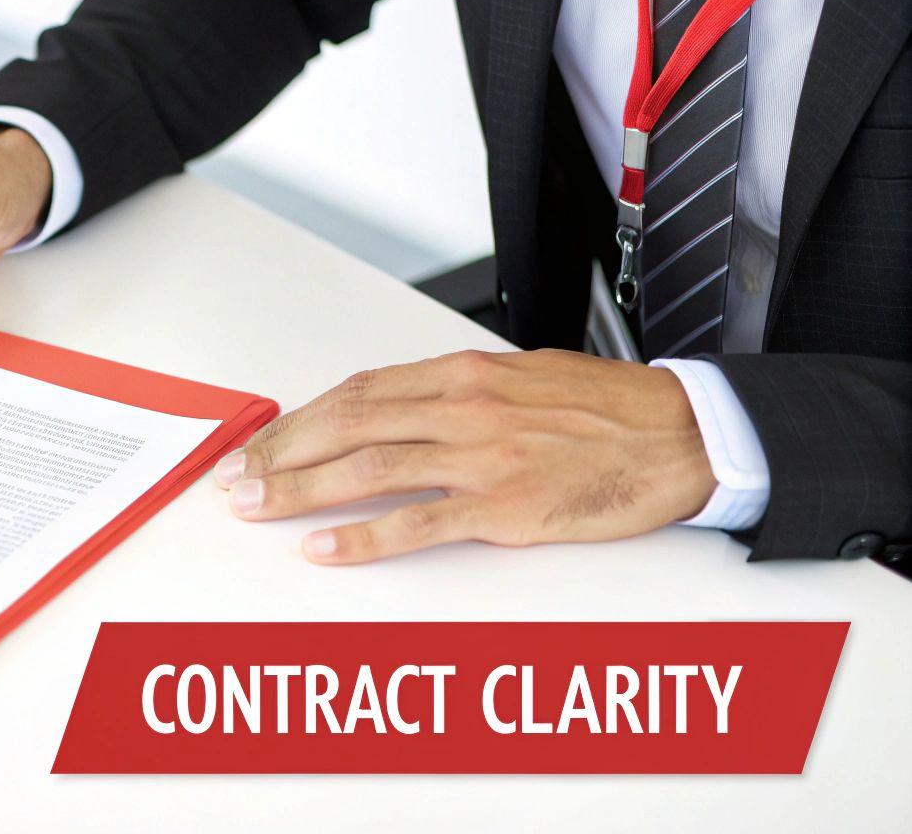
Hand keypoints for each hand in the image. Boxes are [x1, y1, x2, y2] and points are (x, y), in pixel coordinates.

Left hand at [212, 349, 716, 563]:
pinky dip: (365, 538)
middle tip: (236, 477)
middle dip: (281, 450)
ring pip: (368, 468)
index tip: (263, 441)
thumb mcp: (523, 379)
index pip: (358, 391)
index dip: (300, 418)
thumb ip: (456, 394)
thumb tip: (394, 409)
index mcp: (465, 373)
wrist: (685, 434)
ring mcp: (483, 456)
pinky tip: (323, 548)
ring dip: (301, 489)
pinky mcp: (508, 505)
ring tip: (255, 506)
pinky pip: (420, 523)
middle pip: (347, 423)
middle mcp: (464, 407)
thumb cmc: (609, 409)